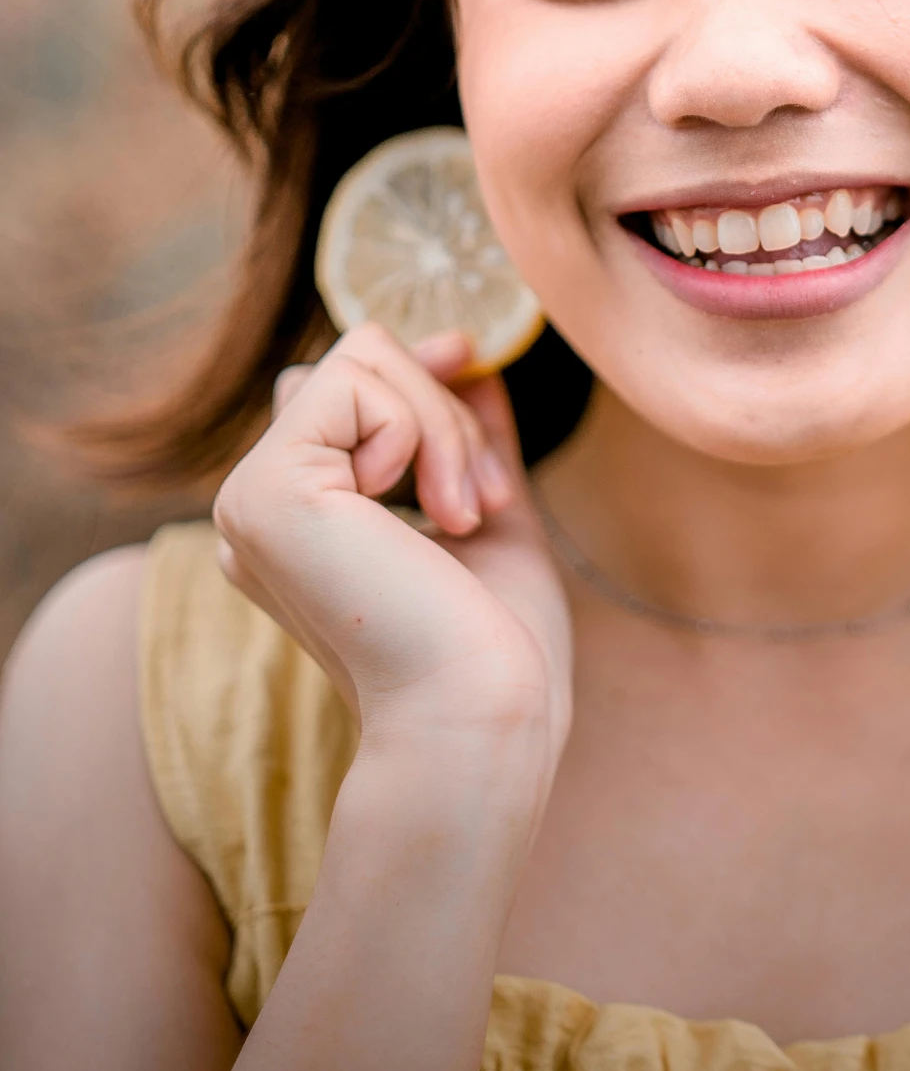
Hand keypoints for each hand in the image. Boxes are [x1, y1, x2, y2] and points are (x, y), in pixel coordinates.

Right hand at [212, 325, 572, 799]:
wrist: (483, 711)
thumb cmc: (498, 644)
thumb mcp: (489, 514)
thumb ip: (468, 438)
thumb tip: (472, 358)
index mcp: (299, 521)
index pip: (338, 392)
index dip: (410, 367)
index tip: (469, 359)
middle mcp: (258, 507)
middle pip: (351, 362)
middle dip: (445, 405)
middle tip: (483, 500)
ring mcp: (251, 498)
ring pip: (356, 358)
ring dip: (444, 422)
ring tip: (466, 514)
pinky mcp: (264, 491)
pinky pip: (352, 381)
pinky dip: (420, 429)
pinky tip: (435, 517)